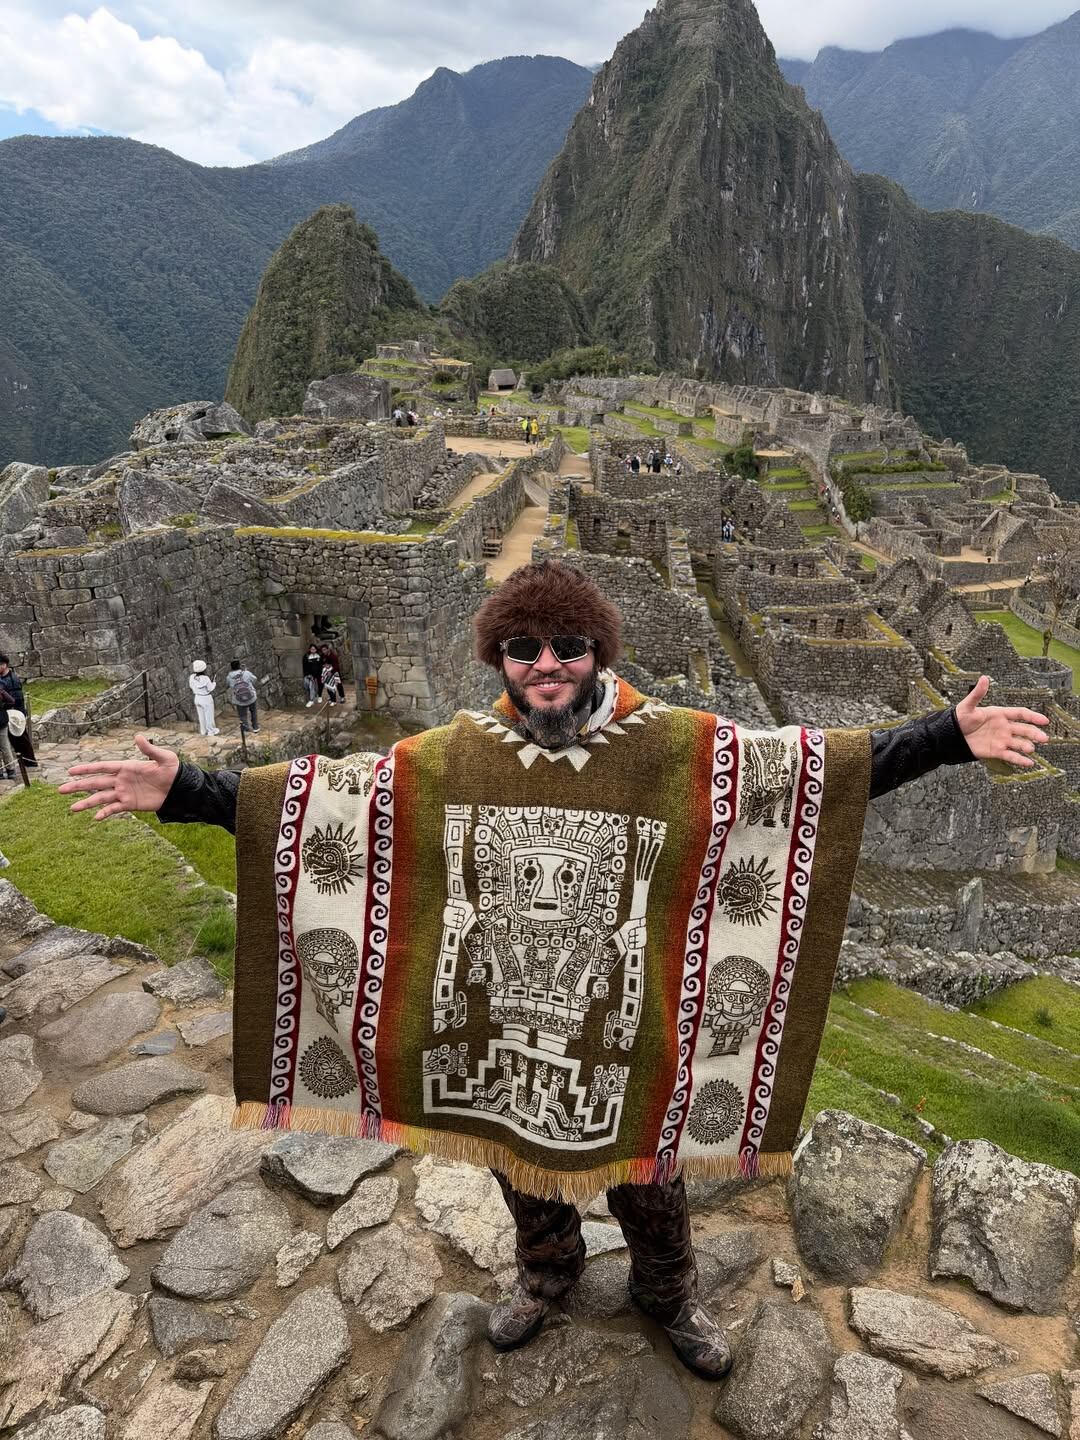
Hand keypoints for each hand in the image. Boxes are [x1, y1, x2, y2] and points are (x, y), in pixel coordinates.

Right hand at [58, 735, 179, 819]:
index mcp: (126, 767)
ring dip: (86, 803)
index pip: (102, 767)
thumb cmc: (172, 771)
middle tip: (61, 789)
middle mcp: (121, 780)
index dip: (86, 769)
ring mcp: (124, 793)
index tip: (70, 771)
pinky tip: (95, 817)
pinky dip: (105, 813)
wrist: (179, 788)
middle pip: (95, 783)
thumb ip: (150, 749)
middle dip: (78, 786)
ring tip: (72, 808)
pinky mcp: (130, 804)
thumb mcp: (164, 758)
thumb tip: (138, 737)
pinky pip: (114, 809)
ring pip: (101, 798)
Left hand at [955, 676, 1049, 768]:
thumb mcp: (967, 706)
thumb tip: (984, 678)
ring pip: (1019, 743)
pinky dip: (1020, 760)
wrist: (951, 736)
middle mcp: (1004, 727)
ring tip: (1031, 749)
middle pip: (1024, 729)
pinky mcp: (996, 751)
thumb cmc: (959, 719)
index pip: (1020, 714)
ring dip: (1026, 746)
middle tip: (1044, 738)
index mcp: (1000, 714)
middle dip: (1035, 733)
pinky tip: (1029, 763)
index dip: (1033, 716)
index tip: (1044, 720)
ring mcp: (1001, 740)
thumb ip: (977, 694)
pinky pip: (1011, 756)